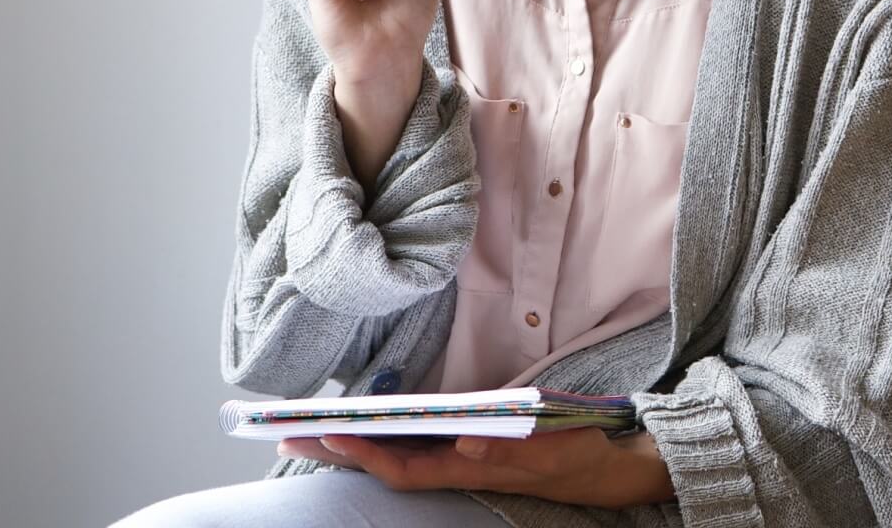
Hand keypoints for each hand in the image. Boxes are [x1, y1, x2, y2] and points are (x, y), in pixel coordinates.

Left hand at [277, 427, 674, 507]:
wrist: (604, 465)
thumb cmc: (576, 454)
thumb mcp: (550, 447)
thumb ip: (510, 447)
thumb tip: (464, 441)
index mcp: (469, 469)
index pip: (404, 467)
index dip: (364, 454)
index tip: (328, 434)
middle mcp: (456, 466)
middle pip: (386, 462)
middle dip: (339, 449)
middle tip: (287, 434)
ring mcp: (460, 458)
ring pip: (396, 453)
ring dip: (355, 442)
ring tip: (312, 427)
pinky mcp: (470, 446)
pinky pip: (416, 444)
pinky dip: (386, 434)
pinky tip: (368, 423)